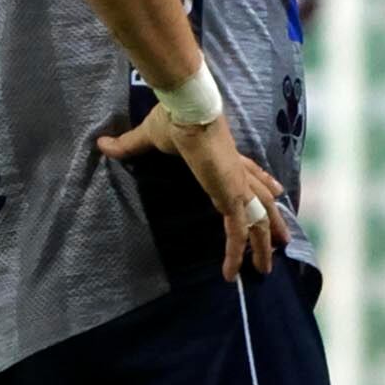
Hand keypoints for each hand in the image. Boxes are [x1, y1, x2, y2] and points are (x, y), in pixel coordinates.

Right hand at [96, 102, 289, 279]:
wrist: (187, 111)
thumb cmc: (173, 118)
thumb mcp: (149, 135)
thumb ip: (129, 145)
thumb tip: (102, 144)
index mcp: (225, 155)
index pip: (250, 171)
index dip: (263, 182)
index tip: (277, 191)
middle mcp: (236, 171)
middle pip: (263, 199)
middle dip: (273, 221)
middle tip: (282, 240)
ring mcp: (237, 185)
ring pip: (259, 220)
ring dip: (263, 244)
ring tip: (266, 267)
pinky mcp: (230, 196)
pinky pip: (238, 232)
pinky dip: (236, 253)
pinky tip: (232, 272)